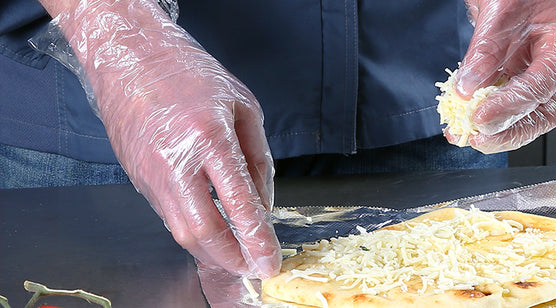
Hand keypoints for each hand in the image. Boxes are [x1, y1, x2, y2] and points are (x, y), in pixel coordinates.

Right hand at [41, 0, 279, 280]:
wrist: (131, 57)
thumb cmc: (191, 75)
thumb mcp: (244, 108)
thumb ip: (259, 160)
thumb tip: (264, 206)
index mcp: (209, 137)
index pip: (237, 203)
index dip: (256, 239)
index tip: (270, 260)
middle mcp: (175, 161)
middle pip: (202, 230)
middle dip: (231, 258)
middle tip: (254, 267)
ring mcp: (151, 173)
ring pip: (181, 230)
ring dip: (212, 251)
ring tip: (238, 255)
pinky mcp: (138, 178)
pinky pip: (169, 214)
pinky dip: (194, 229)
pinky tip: (214, 230)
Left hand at [450, 0, 555, 153]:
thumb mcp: (501, 8)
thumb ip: (484, 49)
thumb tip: (466, 87)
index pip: (544, 84)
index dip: (513, 105)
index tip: (483, 116)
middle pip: (544, 112)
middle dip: (510, 131)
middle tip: (478, 136)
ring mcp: (546, 72)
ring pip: (530, 115)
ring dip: (498, 130)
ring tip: (467, 132)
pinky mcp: (526, 77)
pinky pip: (511, 104)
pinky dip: (489, 115)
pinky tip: (467, 120)